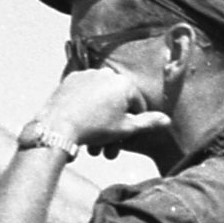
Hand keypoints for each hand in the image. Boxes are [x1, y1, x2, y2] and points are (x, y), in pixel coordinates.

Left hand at [30, 58, 168, 155]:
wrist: (56, 126)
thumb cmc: (94, 128)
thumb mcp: (126, 129)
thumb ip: (148, 123)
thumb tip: (167, 120)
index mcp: (124, 83)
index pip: (137, 105)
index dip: (134, 125)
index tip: (125, 139)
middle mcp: (106, 73)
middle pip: (117, 103)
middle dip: (114, 127)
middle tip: (108, 149)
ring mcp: (86, 74)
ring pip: (100, 99)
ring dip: (100, 121)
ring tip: (93, 145)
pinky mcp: (70, 79)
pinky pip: (84, 95)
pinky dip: (85, 108)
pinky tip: (81, 125)